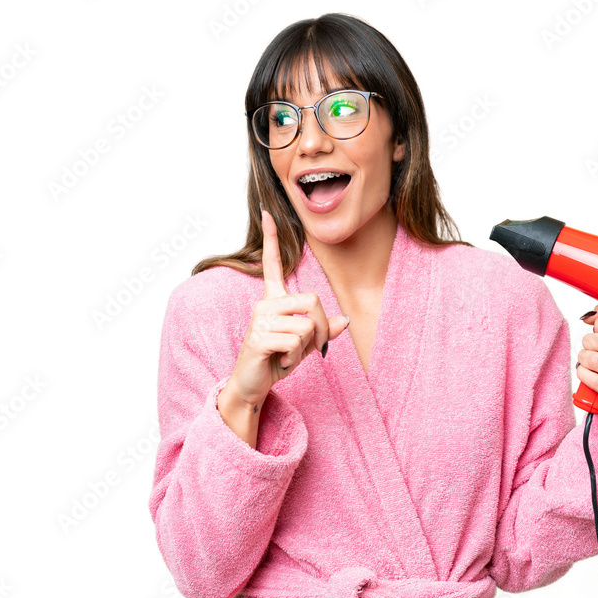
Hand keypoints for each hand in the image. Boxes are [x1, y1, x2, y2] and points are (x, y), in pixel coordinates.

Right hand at [226, 209, 350, 405]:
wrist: (253, 385)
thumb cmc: (276, 360)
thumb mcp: (304, 345)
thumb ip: (323, 331)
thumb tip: (345, 321)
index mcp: (274, 301)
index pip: (271, 264)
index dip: (271, 238)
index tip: (267, 212)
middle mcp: (265, 304)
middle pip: (313, 301)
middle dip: (320, 329)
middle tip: (308, 347)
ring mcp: (260, 319)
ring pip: (307, 325)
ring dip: (305, 347)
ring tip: (287, 355)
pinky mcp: (259, 337)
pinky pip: (296, 341)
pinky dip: (294, 357)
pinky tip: (279, 361)